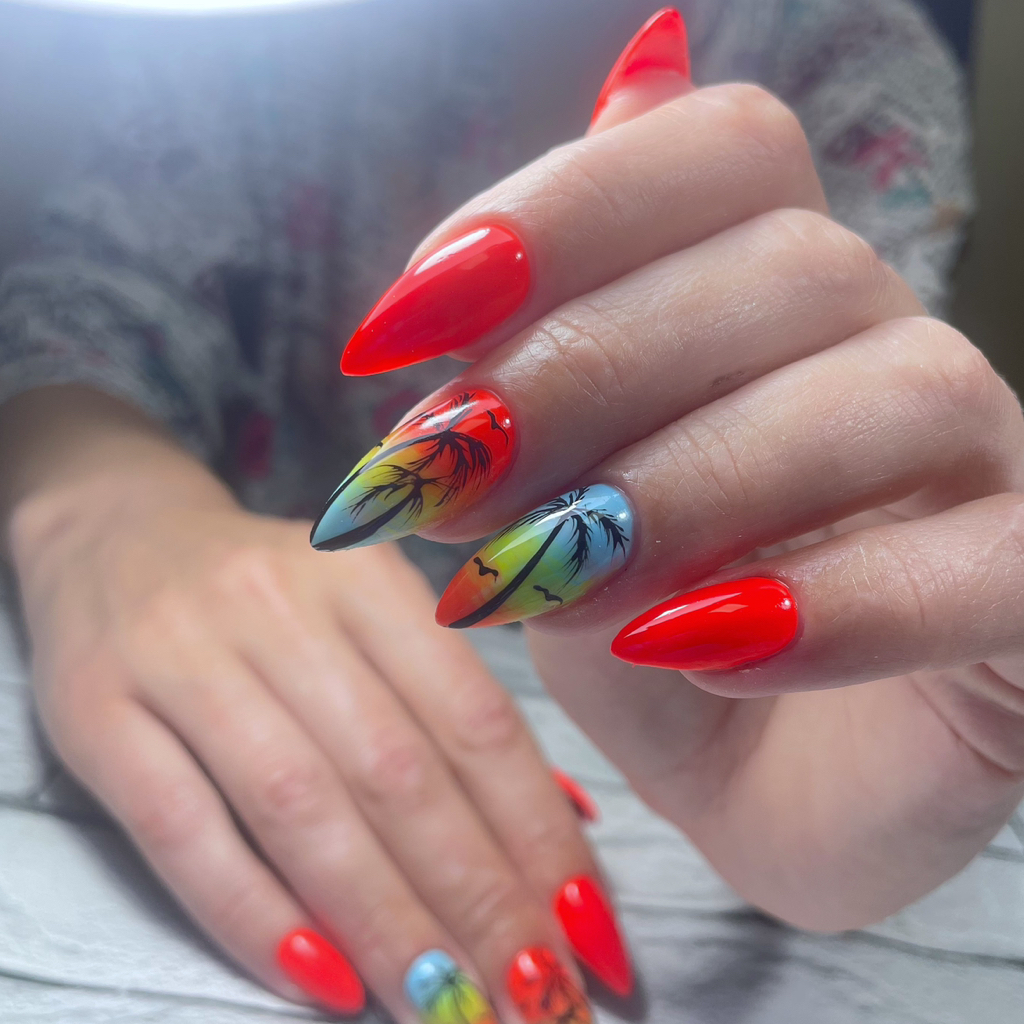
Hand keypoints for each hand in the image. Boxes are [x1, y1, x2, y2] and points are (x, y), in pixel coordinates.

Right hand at [4, 389, 610, 1021]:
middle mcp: (280, 605)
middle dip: (477, 900)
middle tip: (536, 999)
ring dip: (386, 923)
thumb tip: (566, 821)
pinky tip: (323, 981)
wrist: (121, 535)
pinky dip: (256, 915)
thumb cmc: (272, 596)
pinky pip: (183, 831)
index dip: (538, 835)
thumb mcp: (369, 611)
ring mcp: (182, 655)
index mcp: (368, 577)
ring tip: (449, 1010)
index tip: (588, 934)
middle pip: (397, 774)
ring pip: (301, 809)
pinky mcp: (96, 712)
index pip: (475, 720)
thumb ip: (454, 706)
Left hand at [312, 10, 1023, 928]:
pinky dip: (840, 609)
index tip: (402, 333)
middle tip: (449, 484)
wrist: (757, 795)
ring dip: (693, 490)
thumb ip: (527, 390)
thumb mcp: (551, 516)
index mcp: (772, 299)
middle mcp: (889, 350)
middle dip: (586, 371)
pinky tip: (701, 653)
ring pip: (900, 392)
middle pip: (791, 262)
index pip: (719, 154)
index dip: (560, 213)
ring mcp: (986, 468)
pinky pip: (992, 566)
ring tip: (548, 590)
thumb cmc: (649, 638)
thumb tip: (467, 258)